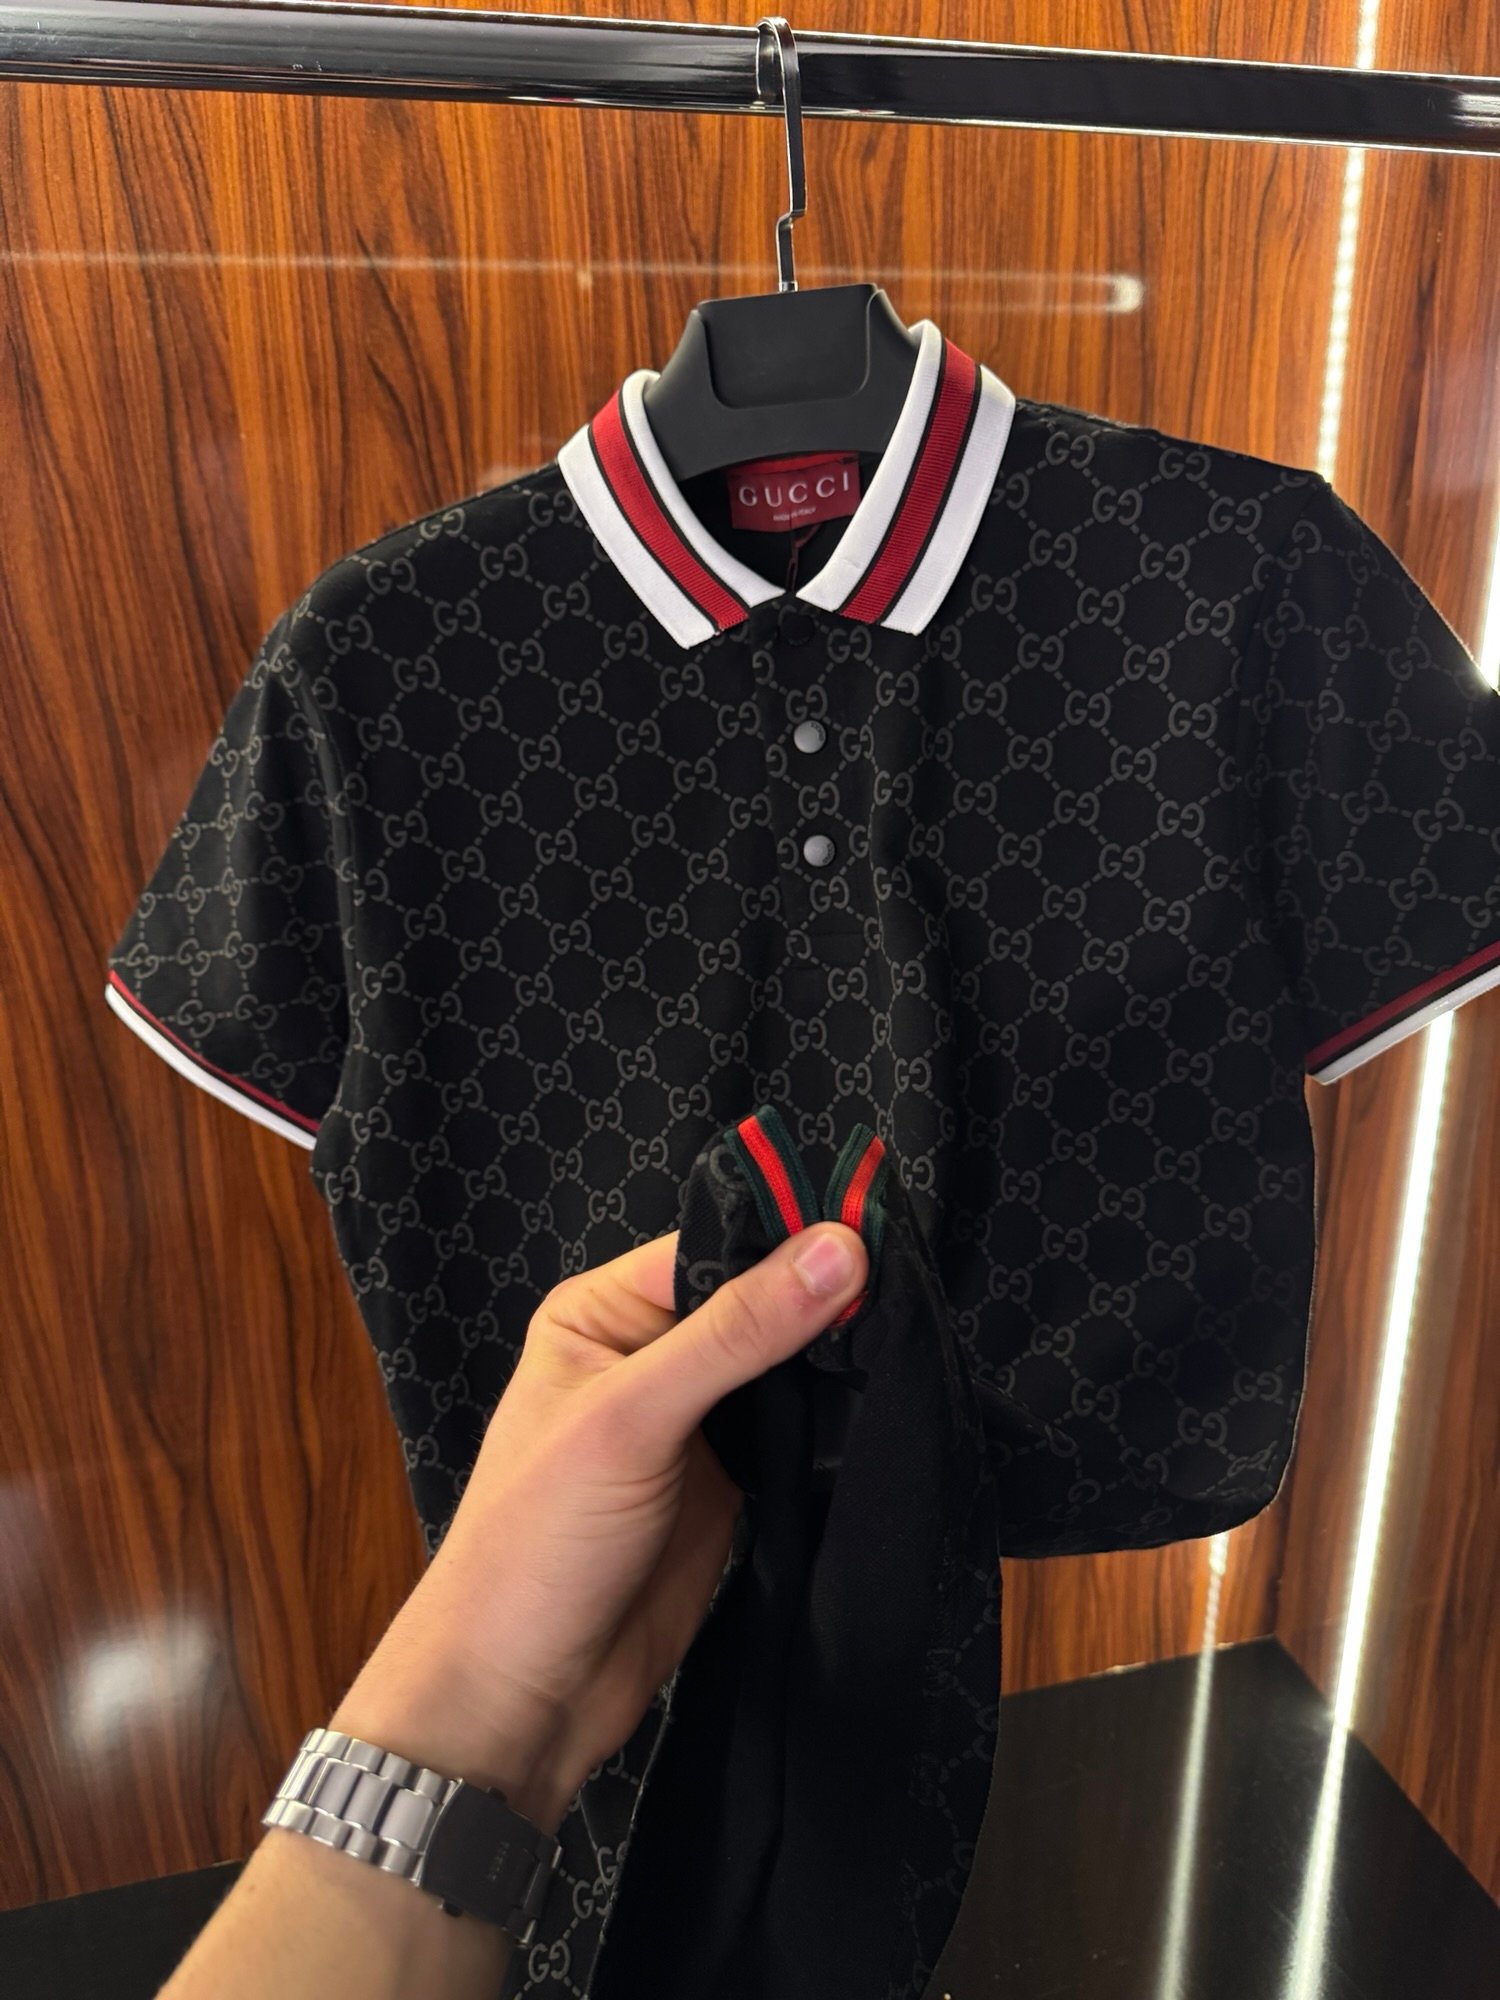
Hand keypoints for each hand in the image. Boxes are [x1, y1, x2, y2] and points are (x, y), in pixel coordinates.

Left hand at [329, 1219, 868, 1831]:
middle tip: (914, 1297)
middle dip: (826, 1303)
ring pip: (785, 1369)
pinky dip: (836, 1427)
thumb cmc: (538, 1542)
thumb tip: (841, 1249)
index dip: (790, 1240)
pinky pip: (797, 1435)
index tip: (881, 1235)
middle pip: (757, 1304)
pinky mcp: (732, 1486)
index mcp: (602, 1314)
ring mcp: (695, 1425)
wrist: (522, 1700)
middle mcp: (649, 1357)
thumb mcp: (632, 1417)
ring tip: (913, 1344)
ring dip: (838, 1365)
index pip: (715, 1247)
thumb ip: (737, 1332)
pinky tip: (886, 1408)